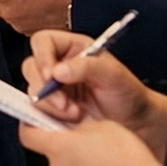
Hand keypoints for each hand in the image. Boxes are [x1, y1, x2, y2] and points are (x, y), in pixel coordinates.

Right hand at [19, 28, 164, 140]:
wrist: (135, 123)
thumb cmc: (128, 94)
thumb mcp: (113, 75)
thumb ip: (87, 67)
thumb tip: (58, 71)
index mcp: (73, 49)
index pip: (43, 41)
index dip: (42, 56)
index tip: (51, 75)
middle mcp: (60, 66)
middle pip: (31, 67)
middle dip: (44, 87)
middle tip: (64, 102)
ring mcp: (55, 89)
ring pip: (32, 90)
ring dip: (50, 105)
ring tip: (74, 113)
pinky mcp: (52, 109)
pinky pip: (36, 110)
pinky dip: (48, 116)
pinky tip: (68, 120)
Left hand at [20, 119, 162, 165]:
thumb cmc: (128, 159)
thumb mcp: (104, 126)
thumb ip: (81, 128)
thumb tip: (76, 134)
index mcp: (59, 149)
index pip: (27, 135)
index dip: (31, 126)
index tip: (38, 124)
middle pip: (54, 157)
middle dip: (70, 152)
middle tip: (93, 148)